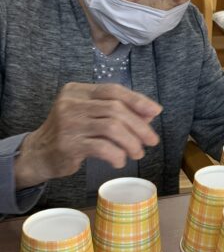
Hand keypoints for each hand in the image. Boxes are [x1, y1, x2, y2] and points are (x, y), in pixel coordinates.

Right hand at [14, 83, 161, 188]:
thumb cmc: (71, 133)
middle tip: (152, 140)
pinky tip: (119, 161)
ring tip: (138, 154)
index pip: (113, 90)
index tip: (156, 111)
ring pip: (112, 128)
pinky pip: (102, 147)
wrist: (39, 153)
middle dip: (139, 126)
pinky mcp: (68, 144)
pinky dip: (117, 155)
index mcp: (77, 90)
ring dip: (131, 142)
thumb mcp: (92, 116)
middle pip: (116, 109)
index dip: (137, 100)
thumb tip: (151, 112)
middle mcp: (71, 103)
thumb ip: (117, 112)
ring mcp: (68, 123)